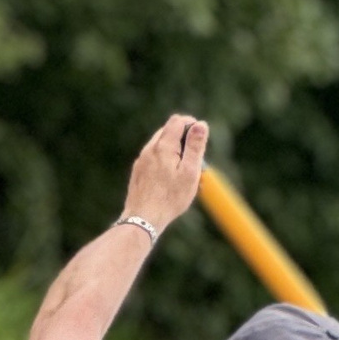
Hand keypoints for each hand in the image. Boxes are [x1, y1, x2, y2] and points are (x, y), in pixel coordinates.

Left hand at [122, 114, 207, 233]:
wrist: (143, 218)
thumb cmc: (170, 198)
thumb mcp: (189, 171)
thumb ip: (195, 146)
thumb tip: (200, 124)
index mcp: (163, 146)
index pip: (177, 121)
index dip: (191, 123)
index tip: (201, 137)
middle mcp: (149, 150)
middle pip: (168, 131)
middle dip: (184, 139)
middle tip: (196, 159)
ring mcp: (141, 160)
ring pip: (161, 146)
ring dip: (175, 152)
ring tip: (187, 174)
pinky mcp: (138, 171)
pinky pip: (154, 159)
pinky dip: (165, 163)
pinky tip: (173, 182)